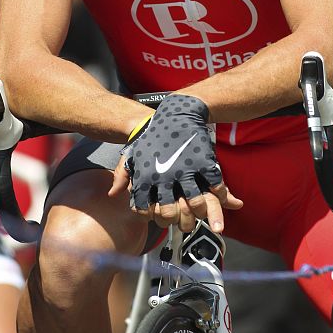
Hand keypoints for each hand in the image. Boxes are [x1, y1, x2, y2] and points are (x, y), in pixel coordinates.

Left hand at [109, 94, 242, 231]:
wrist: (176, 111)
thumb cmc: (153, 134)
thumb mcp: (132, 153)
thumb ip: (122, 175)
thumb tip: (113, 195)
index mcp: (145, 176)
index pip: (146, 209)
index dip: (154, 217)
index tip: (161, 215)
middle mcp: (164, 176)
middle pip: (170, 213)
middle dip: (178, 220)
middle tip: (185, 219)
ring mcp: (185, 169)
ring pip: (195, 203)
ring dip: (201, 211)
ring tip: (202, 211)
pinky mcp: (204, 162)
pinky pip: (214, 186)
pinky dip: (219, 195)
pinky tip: (217, 196)